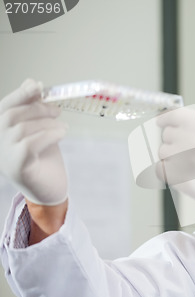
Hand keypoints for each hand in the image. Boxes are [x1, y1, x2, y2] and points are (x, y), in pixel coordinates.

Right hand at [0, 79, 67, 205]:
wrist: (50, 190)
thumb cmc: (44, 158)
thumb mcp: (39, 129)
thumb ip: (33, 109)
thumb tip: (31, 82)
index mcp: (0, 131)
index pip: (5, 107)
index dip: (21, 94)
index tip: (39, 86)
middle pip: (11, 115)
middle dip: (38, 108)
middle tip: (58, 110)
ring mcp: (3, 156)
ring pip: (22, 128)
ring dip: (48, 123)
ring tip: (63, 127)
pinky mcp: (16, 168)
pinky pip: (29, 144)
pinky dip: (49, 135)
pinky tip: (62, 133)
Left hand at [156, 107, 194, 229]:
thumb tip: (177, 117)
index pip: (174, 115)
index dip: (166, 119)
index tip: (161, 122)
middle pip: (168, 134)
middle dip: (175, 142)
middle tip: (189, 153)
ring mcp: (186, 157)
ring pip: (163, 151)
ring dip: (172, 157)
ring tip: (190, 165)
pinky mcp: (180, 177)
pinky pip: (160, 168)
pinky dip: (166, 171)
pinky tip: (181, 174)